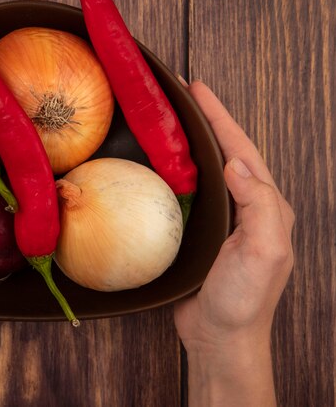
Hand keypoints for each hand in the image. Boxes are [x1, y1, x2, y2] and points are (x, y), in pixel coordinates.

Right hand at [173, 81, 294, 405]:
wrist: (221, 337)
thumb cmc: (243, 299)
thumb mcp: (263, 252)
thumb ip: (259, 206)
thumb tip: (237, 163)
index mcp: (267, 206)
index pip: (243, 150)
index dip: (221, 117)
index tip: (198, 89)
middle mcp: (248, 206)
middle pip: (227, 151)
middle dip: (207, 120)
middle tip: (181, 94)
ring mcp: (224, 219)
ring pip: (208, 169)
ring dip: (191, 141)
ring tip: (169, 120)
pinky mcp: (202, 232)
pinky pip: (190, 192)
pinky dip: (177, 171)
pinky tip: (159, 166)